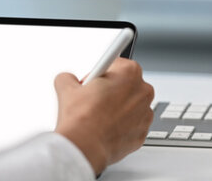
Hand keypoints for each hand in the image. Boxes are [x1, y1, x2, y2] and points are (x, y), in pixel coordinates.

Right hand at [53, 58, 154, 174]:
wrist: (85, 147)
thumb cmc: (81, 118)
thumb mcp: (66, 87)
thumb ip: (69, 77)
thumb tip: (68, 80)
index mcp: (129, 72)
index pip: (117, 64)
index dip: (101, 73)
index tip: (95, 80)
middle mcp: (142, 91)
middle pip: (126, 85)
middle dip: (111, 90)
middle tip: (93, 99)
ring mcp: (145, 114)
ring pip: (130, 105)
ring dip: (117, 108)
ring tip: (98, 116)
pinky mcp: (142, 133)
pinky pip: (132, 125)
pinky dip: (121, 126)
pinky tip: (105, 128)